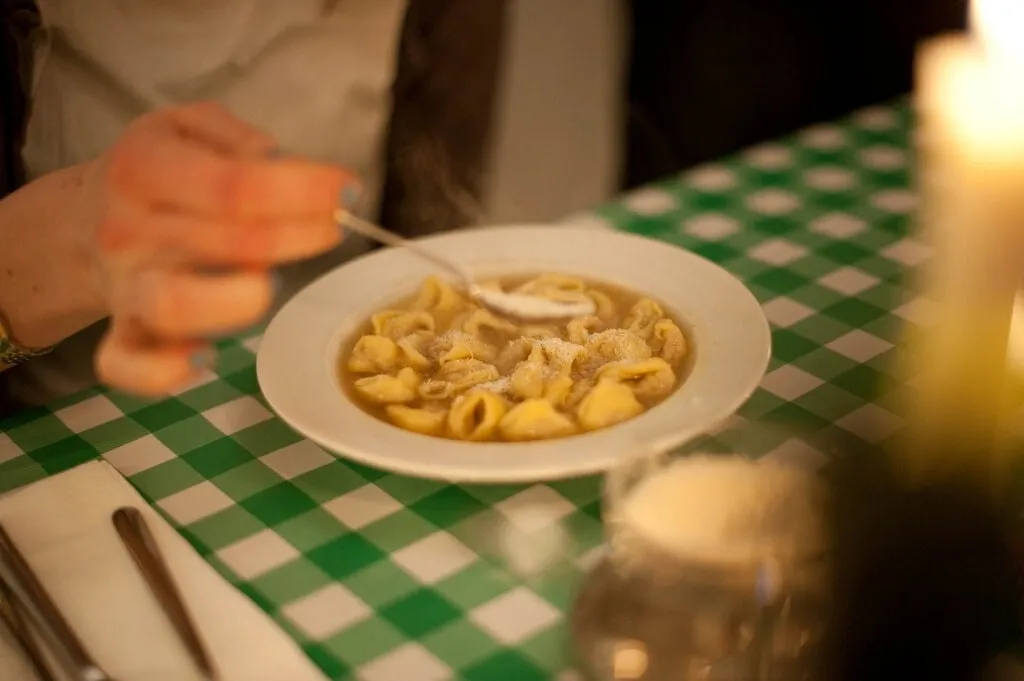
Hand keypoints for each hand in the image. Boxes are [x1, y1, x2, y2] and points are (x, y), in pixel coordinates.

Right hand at [87, 102, 355, 394]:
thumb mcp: (188, 127)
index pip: (234, 186)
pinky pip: (127, 365)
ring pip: (173, 306)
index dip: (303, 190)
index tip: (347, 189)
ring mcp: (125, 287)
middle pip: (229, 243)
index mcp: (145, 169)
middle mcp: (130, 230)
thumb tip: (282, 164)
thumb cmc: (157, 170)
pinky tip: (206, 357)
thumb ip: (238, 139)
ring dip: (238, 301)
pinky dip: (164, 372)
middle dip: (299, 236)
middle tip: (332, 226)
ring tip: (271, 283)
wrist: (83, 216)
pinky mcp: (123, 333)